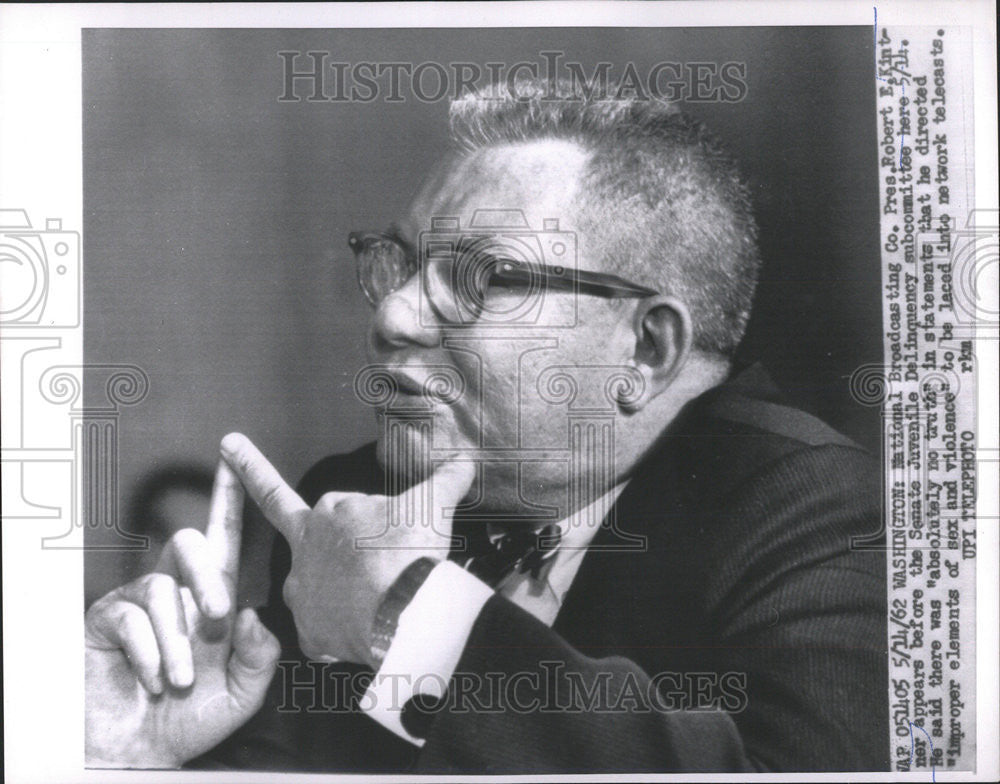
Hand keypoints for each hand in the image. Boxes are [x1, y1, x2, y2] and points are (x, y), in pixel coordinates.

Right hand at [85, 458, 280, 767]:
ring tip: (179, 680)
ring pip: (164, 588)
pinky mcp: (107, 617)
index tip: (233, 453)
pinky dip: (149, 655)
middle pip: (192, 544)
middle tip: (217, 617)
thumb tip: (252, 613)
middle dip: (207, 576)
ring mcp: (140, 601)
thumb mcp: (243, 692)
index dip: (230, 495)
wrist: (141, 754)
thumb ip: (260, 656)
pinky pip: (131, 617)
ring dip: (176, 641)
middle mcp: (178, 590)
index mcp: (214, 599)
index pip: (226, 537)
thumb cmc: (193, 719)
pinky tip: (153, 681)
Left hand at [220, 432, 474, 668]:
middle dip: (345, 548)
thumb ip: (447, 480)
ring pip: (321, 589)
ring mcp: (304, 595)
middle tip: (381, 556)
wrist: (404, 605)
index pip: (275, 490)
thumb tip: (466, 463)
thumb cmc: (410, 546)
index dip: (251, 466)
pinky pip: (327, 633)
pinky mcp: (313, 635)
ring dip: (346, 590)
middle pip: (316, 545)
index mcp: (322, 516)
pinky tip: (372, 627)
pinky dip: (345, 633)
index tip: (226, 445)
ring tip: (387, 592)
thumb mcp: (434, 502)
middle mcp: (302, 554)